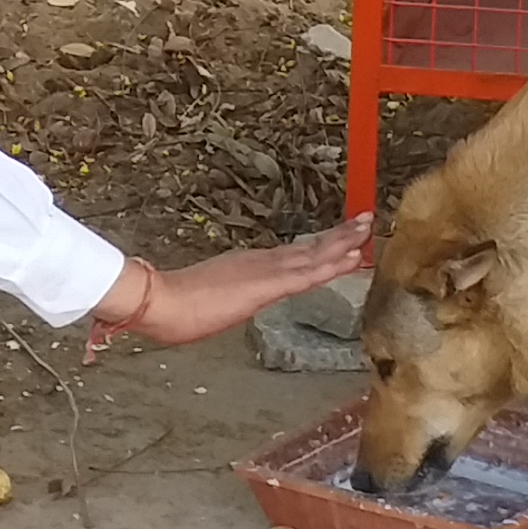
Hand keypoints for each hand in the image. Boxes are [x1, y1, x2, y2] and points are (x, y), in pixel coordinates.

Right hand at [84, 213, 376, 357]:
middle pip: (309, 250)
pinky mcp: (268, 284)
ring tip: (369, 228)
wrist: (158, 302)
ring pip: (314, 255)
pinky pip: (309, 273)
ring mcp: (265, 271)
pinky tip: (353, 256)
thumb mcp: (199, 302)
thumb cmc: (169, 306)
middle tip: (366, 221)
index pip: (292, 257)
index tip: (341, 240)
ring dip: (344, 243)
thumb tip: (201, 302)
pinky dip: (333, 263)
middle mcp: (261, 263)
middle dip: (339, 238)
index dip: (319, 248)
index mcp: (246, 268)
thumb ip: (208, 299)